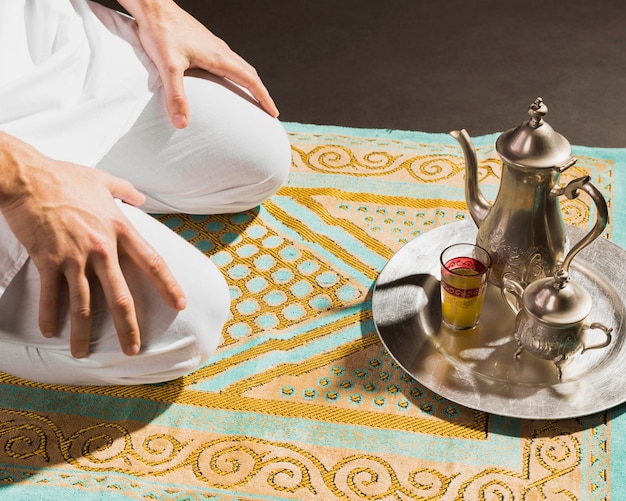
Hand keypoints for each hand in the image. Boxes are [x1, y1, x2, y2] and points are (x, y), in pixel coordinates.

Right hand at [0, 133, 185, 357]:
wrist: (27, 177)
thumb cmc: (65, 176)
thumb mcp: (103, 180)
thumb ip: (126, 190)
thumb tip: (142, 196)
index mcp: (120, 229)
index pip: (152, 262)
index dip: (168, 285)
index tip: (180, 304)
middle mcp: (102, 248)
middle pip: (121, 296)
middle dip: (128, 327)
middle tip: (133, 349)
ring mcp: (74, 257)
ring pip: (83, 304)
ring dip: (83, 333)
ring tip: (83, 353)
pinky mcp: (48, 260)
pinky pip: (51, 296)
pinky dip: (50, 316)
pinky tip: (50, 332)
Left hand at [119, 0, 278, 127]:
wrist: (153, 7)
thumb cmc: (161, 32)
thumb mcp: (168, 67)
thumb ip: (176, 96)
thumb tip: (182, 123)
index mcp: (219, 57)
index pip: (250, 80)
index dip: (264, 98)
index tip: (273, 112)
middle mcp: (221, 50)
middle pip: (250, 73)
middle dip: (261, 93)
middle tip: (268, 109)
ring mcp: (213, 46)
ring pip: (240, 66)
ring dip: (249, 83)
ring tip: (252, 97)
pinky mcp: (204, 43)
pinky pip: (228, 62)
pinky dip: (236, 74)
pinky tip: (227, 80)